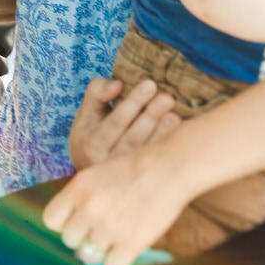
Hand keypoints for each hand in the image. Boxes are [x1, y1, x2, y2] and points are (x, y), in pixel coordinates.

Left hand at [43, 142, 192, 264]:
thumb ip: (83, 197)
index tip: (80, 220)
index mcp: (78, 188)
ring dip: (103, 249)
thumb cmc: (137, 168)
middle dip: (85, 236)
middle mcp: (89, 208)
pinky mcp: (130, 243)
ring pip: (90, 255)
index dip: (65, 223)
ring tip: (120, 234)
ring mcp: (108, 227)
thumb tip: (75, 229)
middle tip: (104, 228)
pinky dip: (119, 261)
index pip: (51, 221)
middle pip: (70, 240)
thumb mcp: (100, 172)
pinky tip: (129, 248)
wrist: (170, 168)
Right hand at [67, 76, 181, 169]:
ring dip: (161, 132)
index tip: (150, 84)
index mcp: (90, 145)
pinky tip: (176, 128)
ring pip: (145, 153)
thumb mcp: (87, 110)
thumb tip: (117, 85)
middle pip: (131, 138)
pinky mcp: (139, 180)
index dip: (132, 103)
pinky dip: (166, 145)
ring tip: (173, 114)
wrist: (90, 169)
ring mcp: (123, 176)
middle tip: (167, 98)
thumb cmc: (91, 131)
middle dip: (150, 116)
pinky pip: (155, 162)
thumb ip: (98, 92)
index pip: (114, 123)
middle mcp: (105, 164)